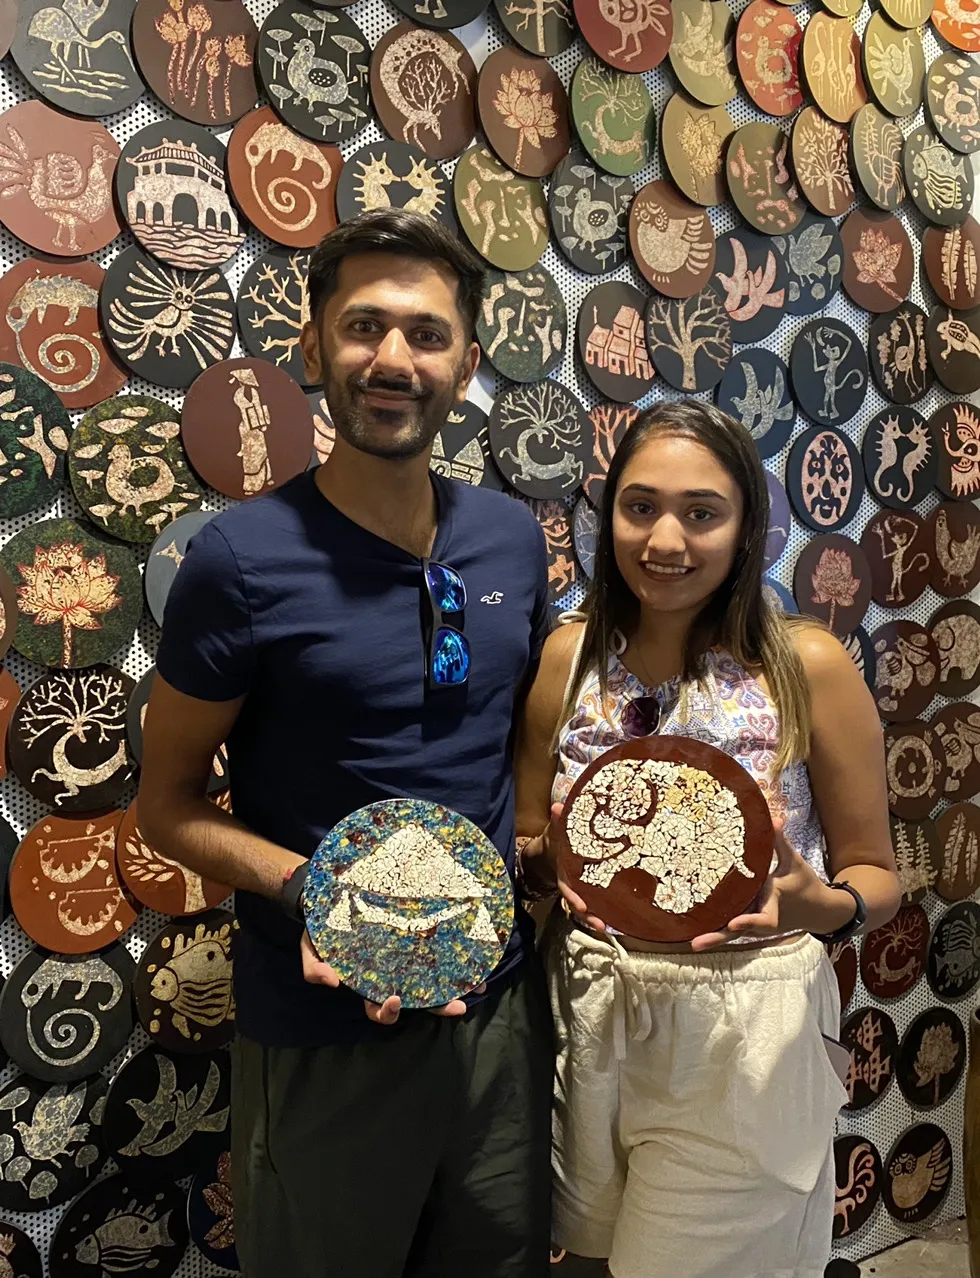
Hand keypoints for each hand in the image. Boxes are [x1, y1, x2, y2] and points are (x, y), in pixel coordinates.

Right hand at [300, 929, 483, 1023]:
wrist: (331, 893)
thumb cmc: (323, 926)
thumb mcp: (312, 946)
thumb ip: (315, 967)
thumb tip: (330, 981)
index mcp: (367, 982)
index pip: (378, 1006)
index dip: (387, 1011)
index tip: (395, 1000)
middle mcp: (391, 973)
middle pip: (417, 999)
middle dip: (438, 1006)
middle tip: (456, 1007)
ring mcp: (408, 956)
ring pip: (435, 978)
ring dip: (457, 985)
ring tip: (477, 986)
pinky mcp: (419, 935)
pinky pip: (440, 949)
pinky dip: (459, 956)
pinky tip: (477, 956)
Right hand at [523, 803, 606, 932]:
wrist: (556, 846)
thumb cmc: (558, 838)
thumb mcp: (555, 829)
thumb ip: (558, 821)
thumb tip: (558, 806)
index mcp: (564, 872)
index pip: (566, 887)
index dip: (573, 897)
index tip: (582, 906)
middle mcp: (573, 883)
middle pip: (579, 903)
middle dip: (588, 916)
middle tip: (601, 925)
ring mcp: (583, 886)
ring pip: (589, 905)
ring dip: (597, 917)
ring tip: (609, 927)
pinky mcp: (593, 885)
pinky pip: (599, 898)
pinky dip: (607, 907)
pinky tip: (621, 916)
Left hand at [689, 819, 852, 951]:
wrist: (818, 911)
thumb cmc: (805, 883)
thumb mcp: (794, 862)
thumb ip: (780, 842)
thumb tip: (775, 818)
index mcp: (773, 901)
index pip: (762, 917)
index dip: (749, 921)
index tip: (733, 922)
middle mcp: (761, 915)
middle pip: (738, 930)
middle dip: (718, 936)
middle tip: (696, 943)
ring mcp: (755, 923)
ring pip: (732, 933)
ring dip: (713, 938)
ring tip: (693, 943)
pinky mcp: (751, 925)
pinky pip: (731, 930)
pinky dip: (716, 932)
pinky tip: (695, 935)